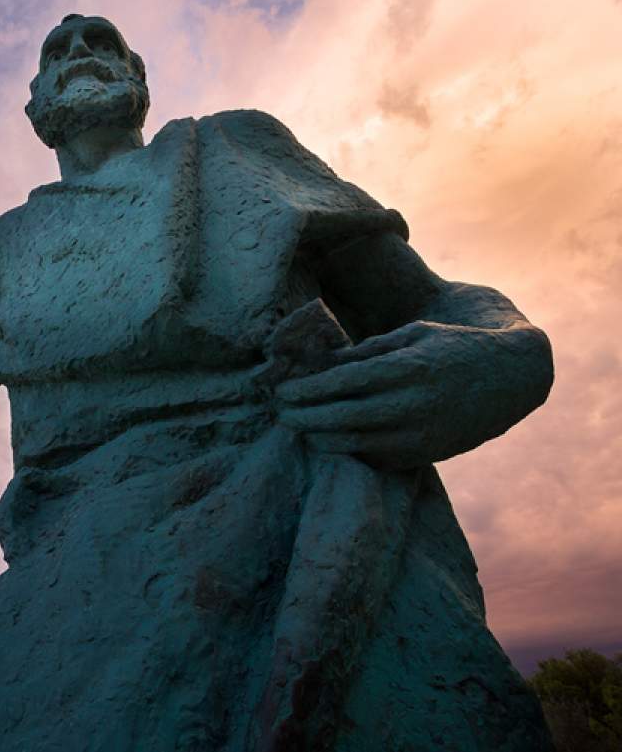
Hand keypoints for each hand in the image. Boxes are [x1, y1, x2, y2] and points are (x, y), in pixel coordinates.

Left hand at [274, 320, 525, 468]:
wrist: (513, 378)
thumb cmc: (454, 346)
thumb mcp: (413, 334)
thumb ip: (368, 349)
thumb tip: (324, 363)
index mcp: (408, 368)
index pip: (342, 382)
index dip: (306, 389)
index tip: (281, 391)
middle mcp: (413, 404)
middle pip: (341, 416)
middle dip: (303, 417)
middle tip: (279, 413)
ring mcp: (421, 434)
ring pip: (355, 444)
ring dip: (320, 438)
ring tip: (300, 428)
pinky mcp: (426, 455)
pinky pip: (377, 459)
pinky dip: (350, 451)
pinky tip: (333, 440)